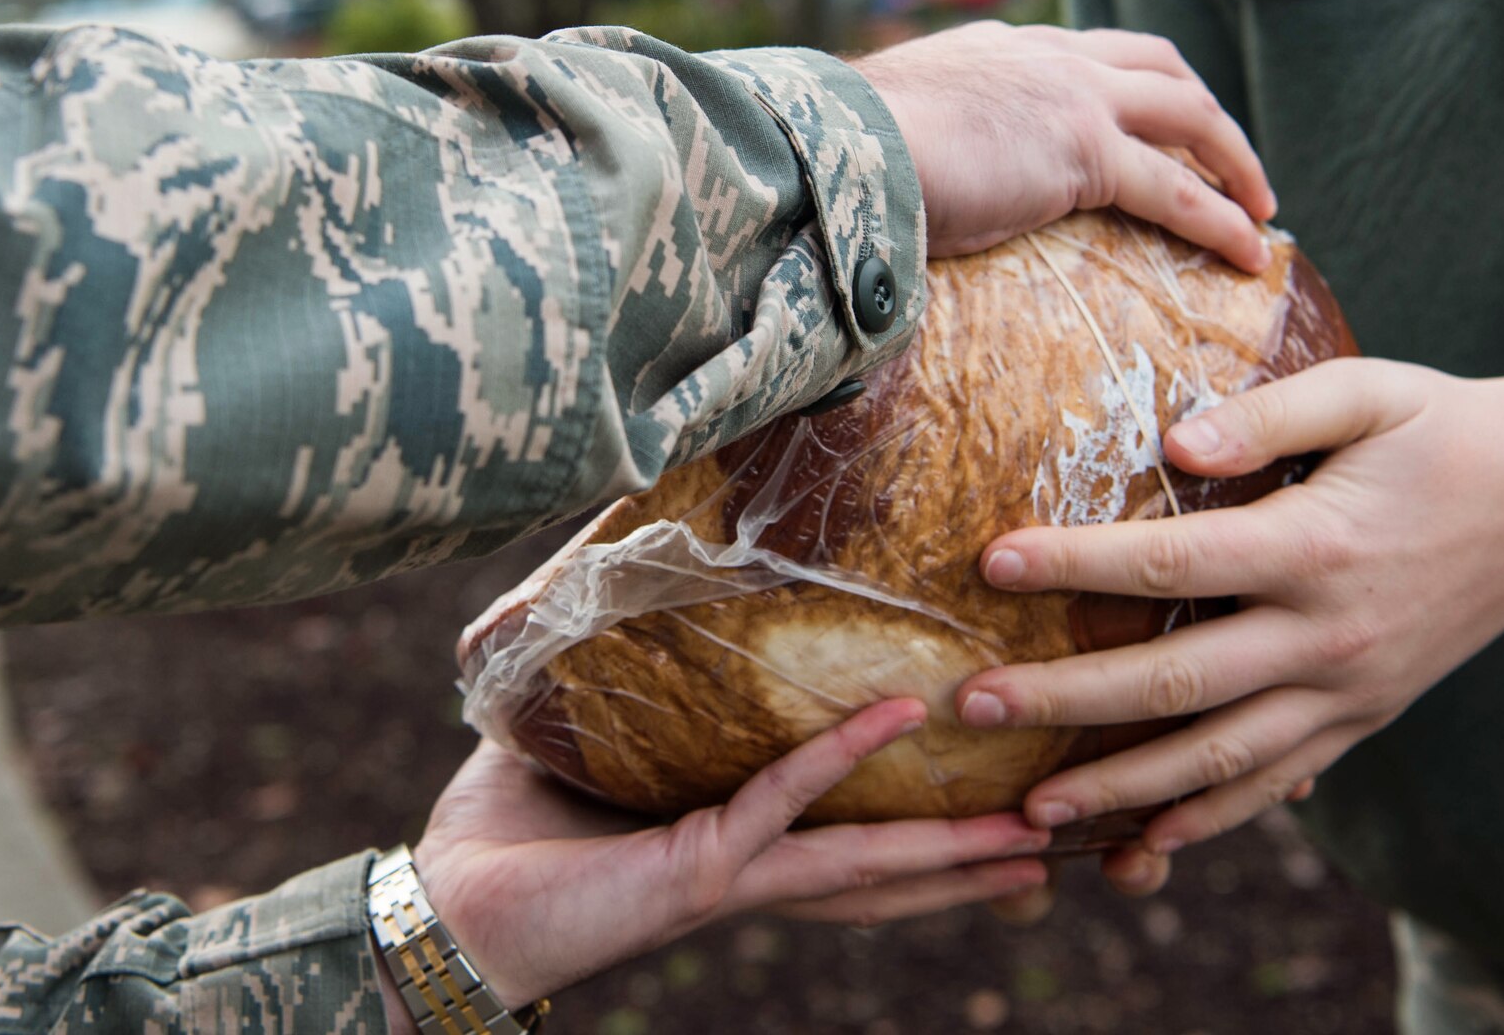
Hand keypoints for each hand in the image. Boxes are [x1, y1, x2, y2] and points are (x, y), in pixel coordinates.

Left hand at [391, 699, 1049, 1026]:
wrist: (446, 905)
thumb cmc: (506, 833)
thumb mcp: (583, 747)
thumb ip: (624, 692)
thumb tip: (625, 597)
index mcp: (735, 849)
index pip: (849, 845)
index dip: (926, 838)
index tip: (996, 810)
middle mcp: (753, 870)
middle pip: (888, 875)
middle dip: (972, 865)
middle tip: (1057, 839)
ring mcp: (735, 874)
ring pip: (868, 862)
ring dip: (953, 850)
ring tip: (1033, 833)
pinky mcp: (702, 868)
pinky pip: (785, 802)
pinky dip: (843, 758)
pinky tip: (900, 718)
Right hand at [853, 22, 1275, 270]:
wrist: (841, 145)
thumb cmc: (844, 152)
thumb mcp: (894, 127)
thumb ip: (922, 139)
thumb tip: (897, 184)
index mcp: (1003, 47)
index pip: (1090, 55)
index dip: (1133, 88)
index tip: (1151, 125)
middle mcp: (1050, 56)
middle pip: (1161, 68)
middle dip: (1205, 113)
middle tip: (1229, 162)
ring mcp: (1076, 98)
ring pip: (1190, 116)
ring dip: (1235, 161)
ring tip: (1262, 209)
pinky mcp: (1087, 153)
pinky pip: (1179, 190)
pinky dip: (1223, 221)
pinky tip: (1251, 252)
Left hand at [953, 339, 1503, 869]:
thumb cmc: (1444, 430)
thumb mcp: (1371, 391)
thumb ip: (1272, 412)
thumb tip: (1176, 445)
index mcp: (1318, 545)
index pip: (1172, 562)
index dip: (1075, 564)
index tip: (989, 562)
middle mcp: (1330, 635)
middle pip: (1176, 683)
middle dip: (1066, 701)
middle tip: (970, 706)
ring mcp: (1349, 692)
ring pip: (1219, 758)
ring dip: (1121, 787)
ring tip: (1031, 807)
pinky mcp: (1361, 720)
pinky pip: (1275, 785)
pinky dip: (1207, 820)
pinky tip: (1141, 841)